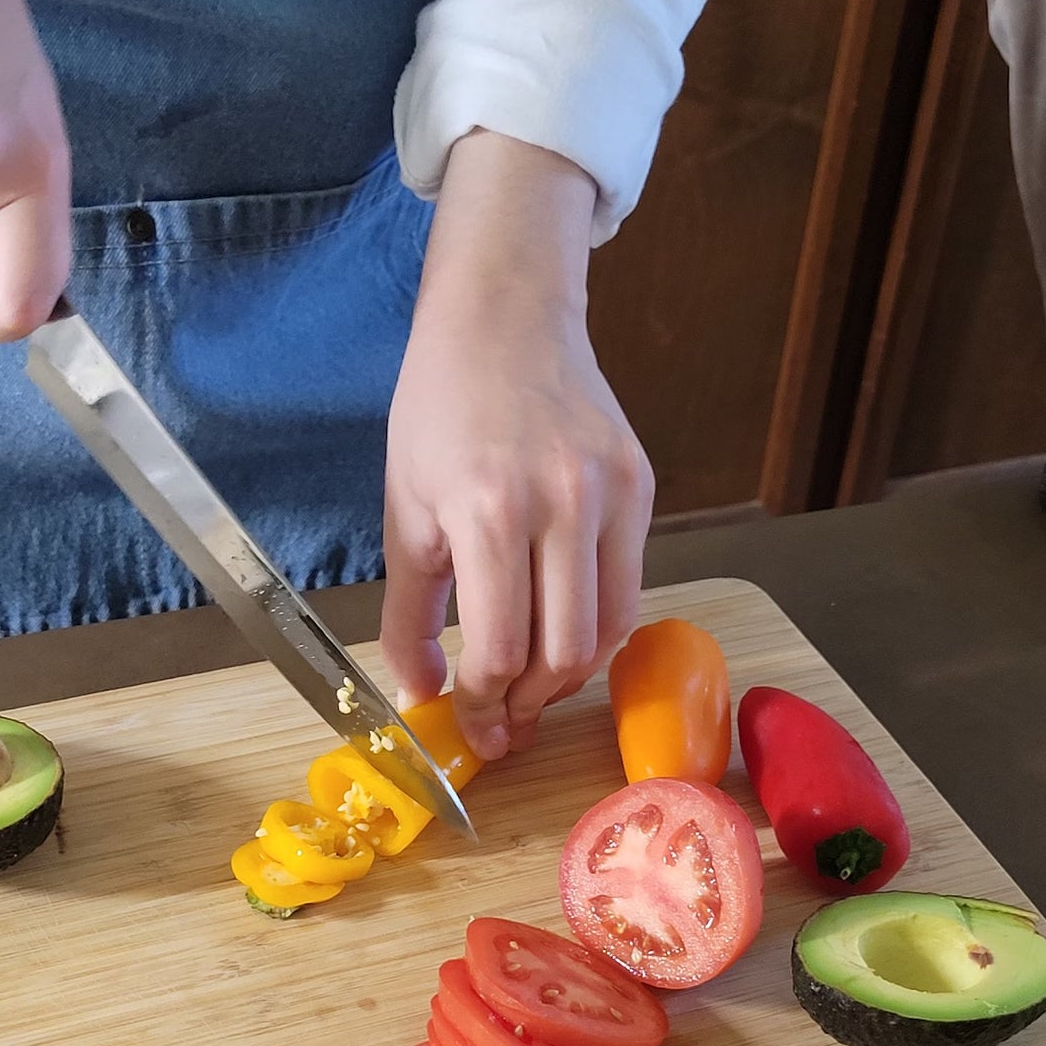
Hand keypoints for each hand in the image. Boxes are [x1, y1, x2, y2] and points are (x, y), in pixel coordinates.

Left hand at [383, 133, 653, 760]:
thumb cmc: (440, 410)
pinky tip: (561, 629)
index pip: (501, 649)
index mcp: (488, 510)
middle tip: (506, 722)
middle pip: (564, 653)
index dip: (484, 704)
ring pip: (609, 629)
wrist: (503, 318)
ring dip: (569, 675)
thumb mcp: (404, 513)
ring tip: (533, 687)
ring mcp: (611, 493)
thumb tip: (423, 693)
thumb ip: (411, 613)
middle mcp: (561, 503)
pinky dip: (597, 624)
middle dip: (531, 704)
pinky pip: (628, 584)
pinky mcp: (642, 485)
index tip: (474, 726)